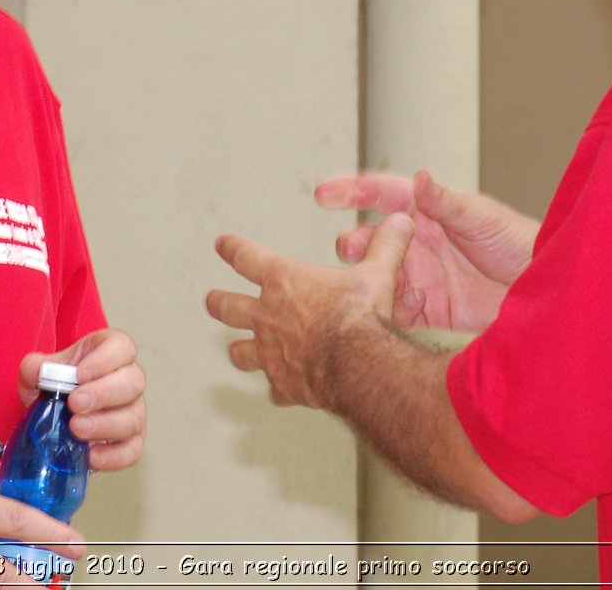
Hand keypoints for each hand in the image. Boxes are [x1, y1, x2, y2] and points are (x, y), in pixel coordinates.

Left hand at [21, 328, 145, 470]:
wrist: (55, 415)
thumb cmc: (57, 385)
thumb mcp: (41, 371)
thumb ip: (36, 366)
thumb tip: (35, 370)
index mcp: (111, 352)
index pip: (122, 347)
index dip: (105, 360)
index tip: (80, 374)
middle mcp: (128, 380)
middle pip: (134, 381)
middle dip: (104, 394)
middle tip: (75, 404)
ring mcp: (133, 411)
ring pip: (134, 417)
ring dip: (105, 425)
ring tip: (75, 429)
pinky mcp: (130, 442)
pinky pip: (132, 450)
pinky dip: (112, 456)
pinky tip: (90, 455)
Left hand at [205, 213, 413, 408]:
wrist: (358, 365)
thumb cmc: (361, 314)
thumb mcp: (377, 272)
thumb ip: (386, 246)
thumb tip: (401, 220)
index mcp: (284, 281)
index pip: (247, 258)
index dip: (233, 249)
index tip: (221, 244)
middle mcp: (267, 316)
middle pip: (228, 307)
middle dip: (218, 302)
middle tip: (210, 300)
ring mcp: (270, 353)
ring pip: (240, 353)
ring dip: (239, 350)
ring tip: (236, 351)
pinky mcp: (283, 384)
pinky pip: (275, 388)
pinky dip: (279, 388)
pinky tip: (284, 390)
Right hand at [316, 169, 537, 331]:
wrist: (546, 292)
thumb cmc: (519, 243)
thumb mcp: (483, 217)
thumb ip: (448, 202)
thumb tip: (421, 177)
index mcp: (427, 211)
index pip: (381, 194)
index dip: (349, 191)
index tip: (321, 194)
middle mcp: (418, 242)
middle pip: (370, 239)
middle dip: (356, 243)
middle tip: (353, 251)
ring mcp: (420, 275)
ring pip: (377, 276)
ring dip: (368, 279)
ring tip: (371, 285)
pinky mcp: (428, 309)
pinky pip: (395, 310)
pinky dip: (387, 311)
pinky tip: (394, 310)